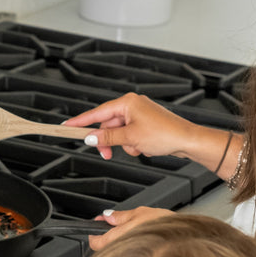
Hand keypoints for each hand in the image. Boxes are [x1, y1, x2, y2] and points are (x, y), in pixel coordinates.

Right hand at [65, 93, 191, 160]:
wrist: (187, 140)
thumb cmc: (165, 134)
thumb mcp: (130, 138)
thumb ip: (107, 137)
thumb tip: (90, 137)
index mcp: (127, 102)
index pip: (97, 112)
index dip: (81, 121)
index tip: (68, 126)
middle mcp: (132, 105)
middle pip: (108, 125)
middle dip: (108, 141)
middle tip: (106, 153)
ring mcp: (140, 114)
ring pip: (119, 132)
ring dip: (123, 144)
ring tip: (136, 149)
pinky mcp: (146, 123)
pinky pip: (130, 135)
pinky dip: (133, 144)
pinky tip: (143, 148)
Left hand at [87, 206, 172, 250]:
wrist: (186, 243)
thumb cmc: (165, 230)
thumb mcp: (140, 213)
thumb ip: (121, 216)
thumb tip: (108, 216)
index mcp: (116, 241)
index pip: (95, 242)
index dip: (94, 232)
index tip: (98, 224)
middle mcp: (122, 255)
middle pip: (108, 249)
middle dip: (110, 237)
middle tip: (118, 226)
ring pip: (121, 254)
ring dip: (124, 244)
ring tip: (137, 233)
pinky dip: (135, 251)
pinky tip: (146, 243)